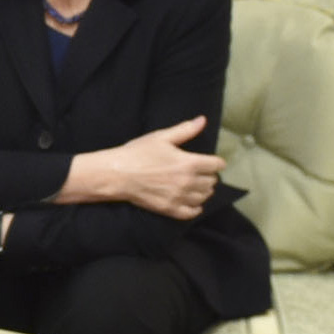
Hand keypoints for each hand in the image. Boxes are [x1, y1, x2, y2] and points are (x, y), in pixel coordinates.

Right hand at [105, 116, 224, 219]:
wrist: (117, 174)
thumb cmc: (138, 152)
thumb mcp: (161, 137)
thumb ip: (185, 129)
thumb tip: (203, 120)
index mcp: (189, 163)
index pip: (216, 165)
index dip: (216, 162)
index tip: (213, 162)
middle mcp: (187, 182)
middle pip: (211, 182)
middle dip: (209, 176)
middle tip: (202, 172)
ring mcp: (179, 197)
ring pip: (203, 197)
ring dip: (204, 191)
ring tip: (198, 186)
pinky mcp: (169, 209)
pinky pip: (191, 213)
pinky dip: (196, 208)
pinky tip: (194, 203)